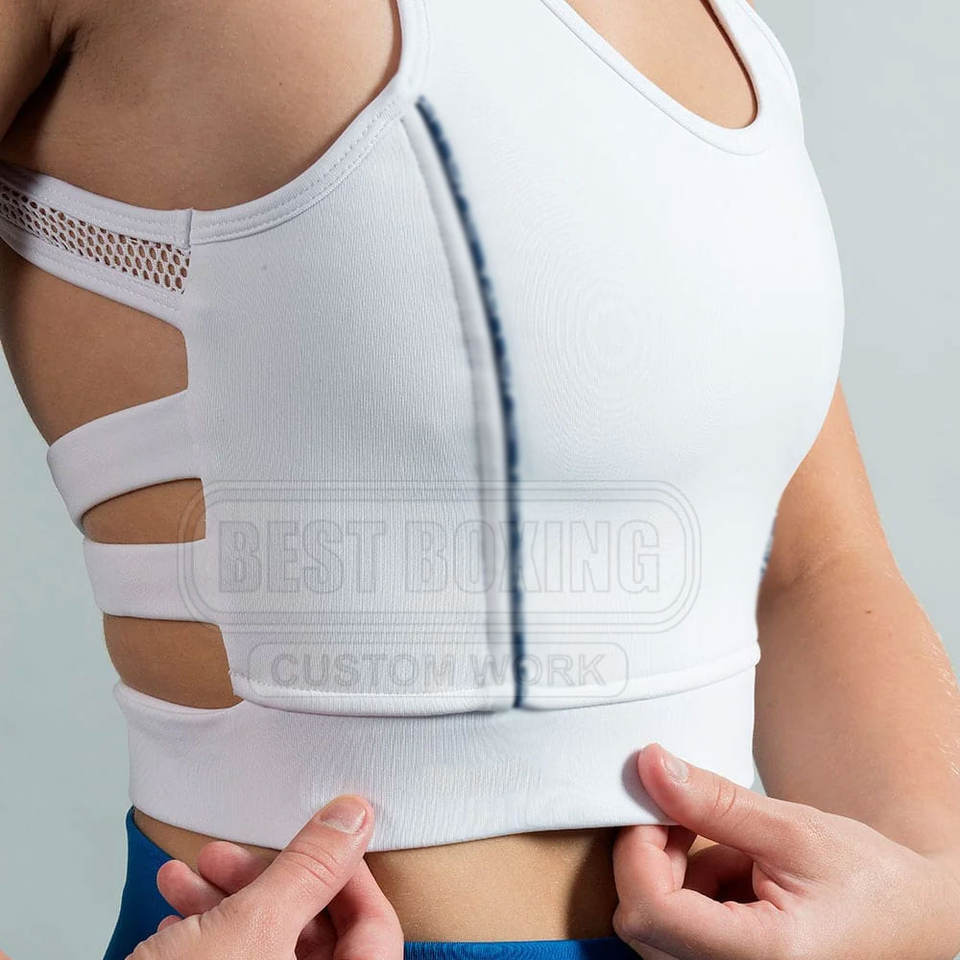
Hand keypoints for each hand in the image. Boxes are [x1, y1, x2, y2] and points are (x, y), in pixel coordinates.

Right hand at [131, 795, 401, 959]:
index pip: (378, 928)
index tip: (320, 836)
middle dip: (266, 882)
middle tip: (226, 856)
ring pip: (269, 947)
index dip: (349, 873)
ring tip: (182, 877)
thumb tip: (352, 819)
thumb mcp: (253, 925)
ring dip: (226, 902)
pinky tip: (173, 918)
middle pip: (316, 934)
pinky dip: (209, 937)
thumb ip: (310, 869)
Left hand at [613, 744, 959, 959]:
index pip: (651, 909)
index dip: (638, 848)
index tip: (656, 802)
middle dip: (655, 858)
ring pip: (653, 929)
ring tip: (734, 853)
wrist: (918, 924)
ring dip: (676, 876)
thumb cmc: (870, 882)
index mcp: (763, 958)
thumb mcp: (793, 829)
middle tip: (693, 817)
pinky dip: (690, 895)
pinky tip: (735, 876)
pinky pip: (674, 938)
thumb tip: (651, 766)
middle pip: (642, 921)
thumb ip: (714, 801)